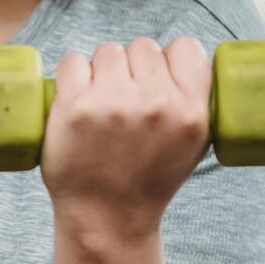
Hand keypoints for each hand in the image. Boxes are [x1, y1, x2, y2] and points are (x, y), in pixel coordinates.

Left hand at [40, 36, 212, 239]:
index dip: (169, 58)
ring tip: (101, 104)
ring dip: (101, 70)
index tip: (158, 75)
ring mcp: (113, 102)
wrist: (106, 217)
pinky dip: (72, 75)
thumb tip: (177, 55)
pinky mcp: (74, 105)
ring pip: (107, 51)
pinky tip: (77, 100)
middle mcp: (156, 103)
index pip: (187, 47)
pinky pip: (73, 61)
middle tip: (125, 99)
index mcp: (192, 112)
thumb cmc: (147, 177)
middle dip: (132, 66)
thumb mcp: (192, 145)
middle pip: (143, 46)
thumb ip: (190, 101)